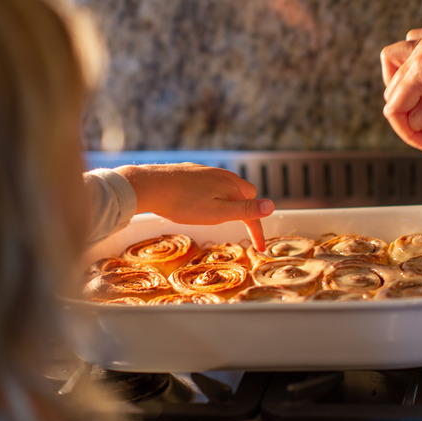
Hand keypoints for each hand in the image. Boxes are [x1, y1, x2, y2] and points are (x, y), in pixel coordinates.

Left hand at [115, 163, 274, 250]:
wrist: (149, 185)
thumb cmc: (183, 203)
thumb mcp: (218, 213)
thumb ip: (246, 210)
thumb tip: (272, 206)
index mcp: (232, 186)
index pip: (253, 210)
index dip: (257, 230)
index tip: (258, 248)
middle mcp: (223, 175)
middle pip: (245, 194)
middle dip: (246, 209)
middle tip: (238, 227)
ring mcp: (206, 172)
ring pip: (227, 188)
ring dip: (229, 202)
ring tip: (217, 217)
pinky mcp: (192, 171)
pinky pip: (210, 184)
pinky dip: (212, 195)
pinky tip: (198, 203)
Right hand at [381, 5, 421, 150]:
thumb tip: (413, 121)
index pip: (395, 106)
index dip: (406, 130)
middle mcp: (418, 52)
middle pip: (392, 91)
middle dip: (407, 116)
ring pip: (392, 66)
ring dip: (400, 89)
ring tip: (420, 105)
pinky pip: (407, 49)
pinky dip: (409, 67)